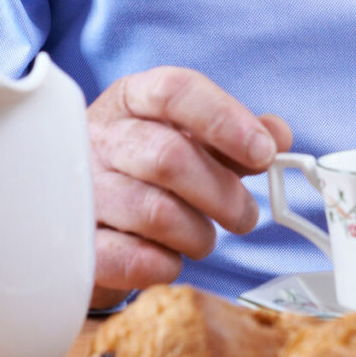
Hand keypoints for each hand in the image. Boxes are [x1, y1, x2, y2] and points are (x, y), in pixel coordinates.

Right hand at [85, 67, 292, 304]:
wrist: (81, 208)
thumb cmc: (144, 167)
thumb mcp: (188, 136)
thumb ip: (235, 134)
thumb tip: (278, 134)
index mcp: (131, 99)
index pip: (176, 91)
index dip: (225, 120)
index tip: (264, 152)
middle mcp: (100, 137)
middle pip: (169, 157)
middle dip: (223, 194)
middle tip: (244, 215)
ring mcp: (81, 189)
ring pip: (155, 213)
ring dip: (198, 234)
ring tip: (203, 237)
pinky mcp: (77, 243)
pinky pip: (132, 259)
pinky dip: (165, 264)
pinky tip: (169, 257)